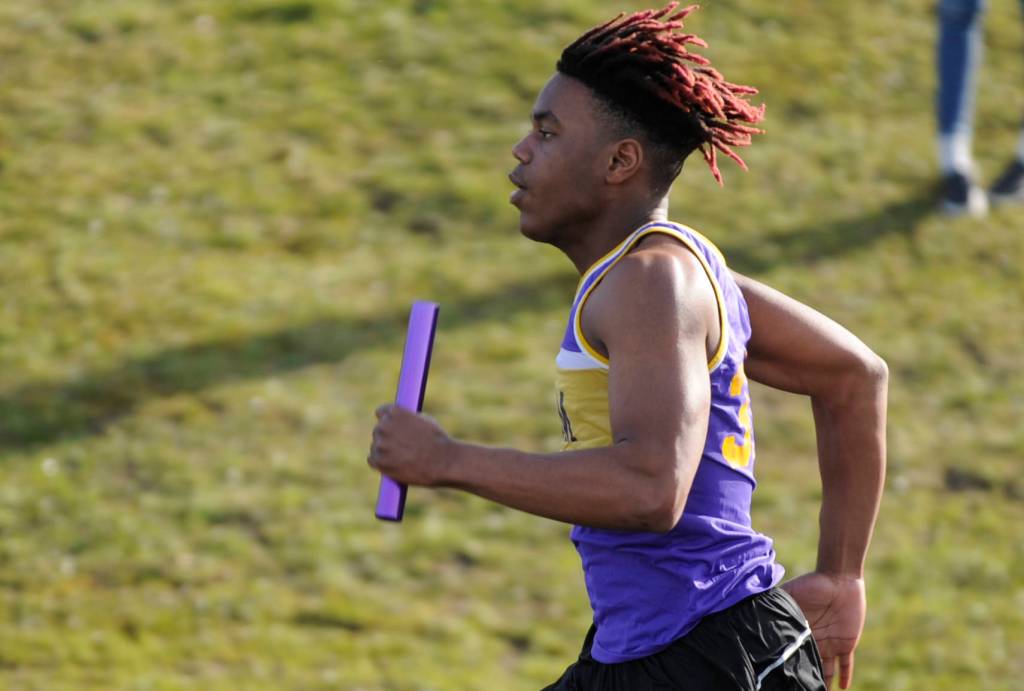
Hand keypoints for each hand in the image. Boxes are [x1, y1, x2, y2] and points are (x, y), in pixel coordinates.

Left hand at [367, 404, 451, 486]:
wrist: (442, 461)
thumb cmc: (437, 440)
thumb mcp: (424, 420)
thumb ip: (407, 419)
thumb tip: (400, 421)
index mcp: (394, 412)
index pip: (381, 412)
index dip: (388, 420)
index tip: (393, 428)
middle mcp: (384, 426)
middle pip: (378, 430)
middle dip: (387, 437)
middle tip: (402, 447)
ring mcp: (380, 444)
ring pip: (376, 446)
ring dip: (385, 451)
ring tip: (404, 458)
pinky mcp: (379, 461)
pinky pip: (372, 460)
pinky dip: (381, 463)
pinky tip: (395, 465)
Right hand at [782, 572, 865, 689]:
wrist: (839, 578)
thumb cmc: (812, 584)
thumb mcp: (790, 594)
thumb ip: (776, 603)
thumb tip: (752, 607)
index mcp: (799, 630)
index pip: (793, 652)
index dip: (788, 664)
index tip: (780, 676)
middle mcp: (813, 639)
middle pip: (808, 663)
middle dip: (804, 677)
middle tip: (798, 688)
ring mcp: (830, 643)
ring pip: (826, 669)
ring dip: (823, 682)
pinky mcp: (846, 643)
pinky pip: (846, 664)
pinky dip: (845, 676)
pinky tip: (842, 688)